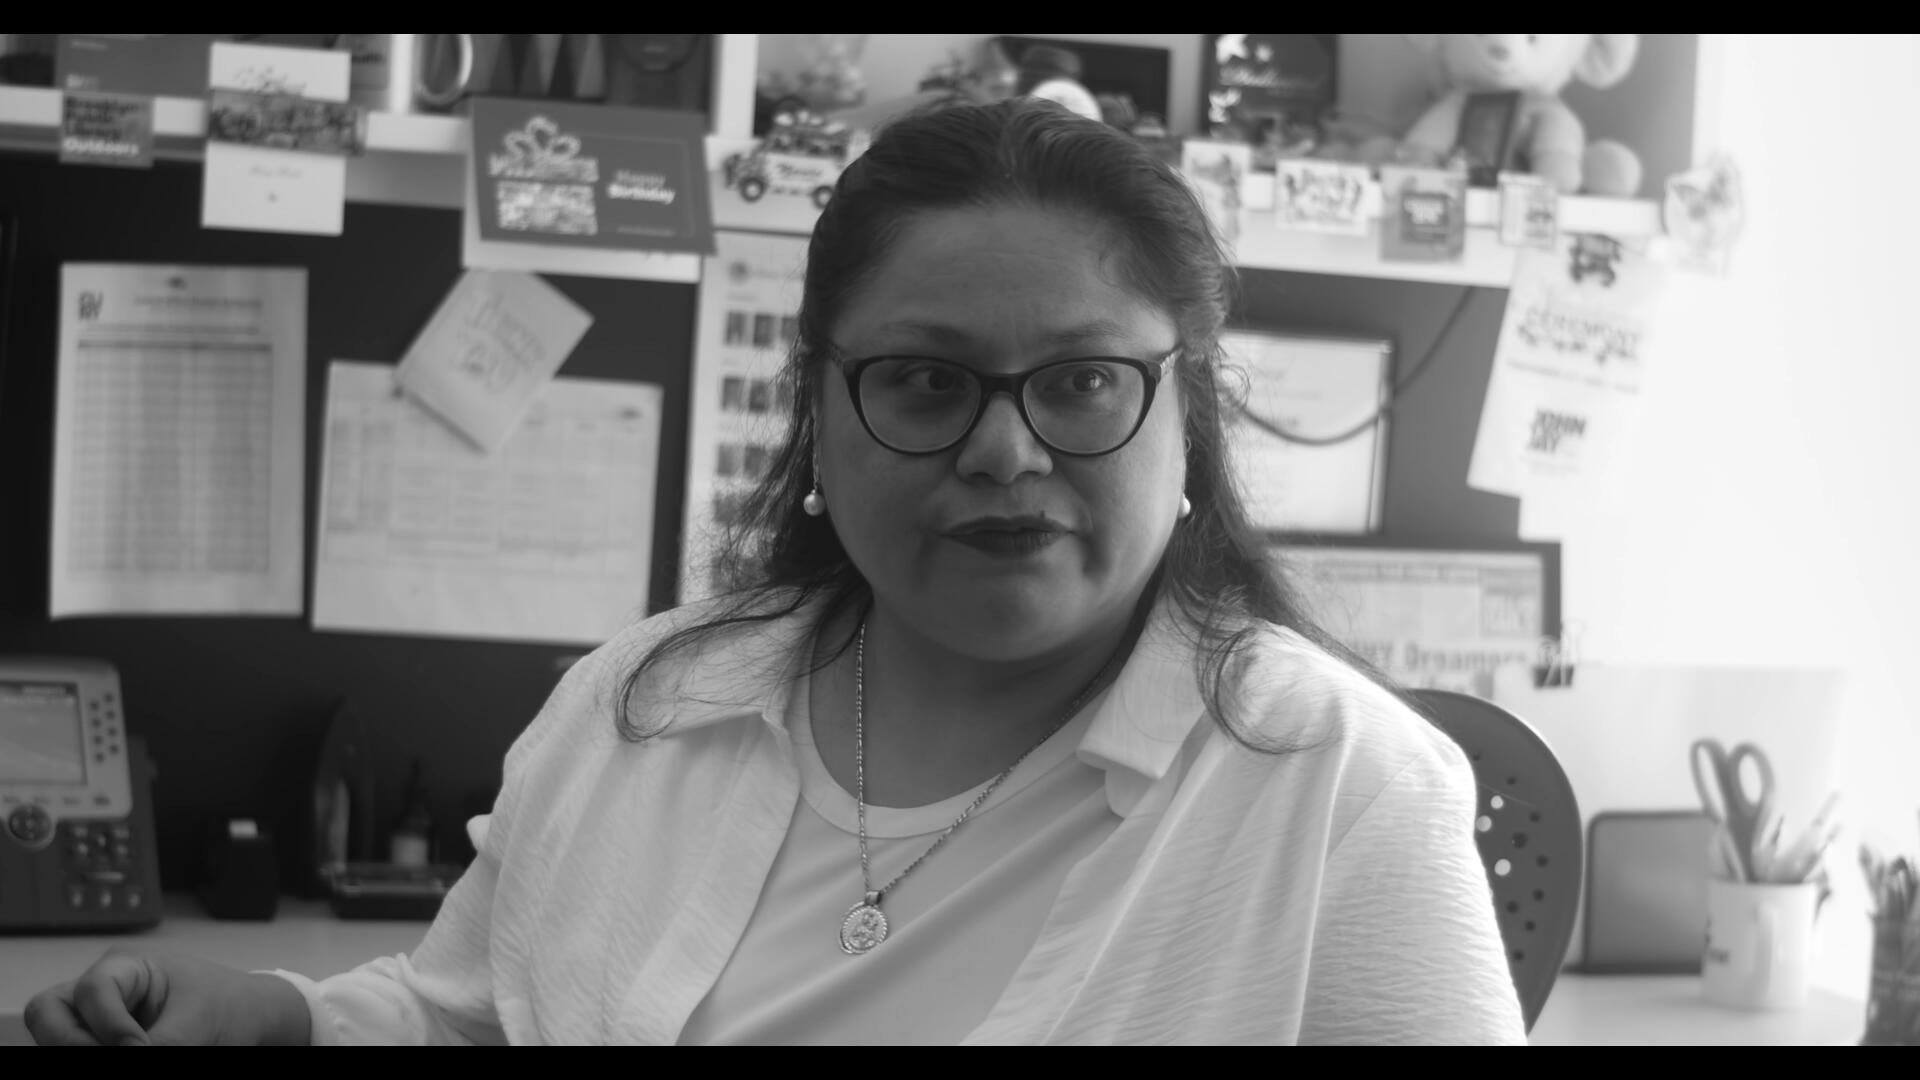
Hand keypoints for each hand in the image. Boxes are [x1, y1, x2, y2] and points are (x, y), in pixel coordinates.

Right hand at [25, 948, 311, 1045]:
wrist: (247, 1019)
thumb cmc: (229, 1005)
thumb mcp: (200, 1023)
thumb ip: (165, 1044)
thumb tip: (132, 1055)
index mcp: (127, 967)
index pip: (93, 990)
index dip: (109, 1024)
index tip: (138, 1047)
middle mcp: (102, 991)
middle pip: (48, 1011)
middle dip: (70, 1040)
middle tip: (113, 1055)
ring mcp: (96, 1017)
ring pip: (53, 1036)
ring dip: (79, 1048)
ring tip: (128, 1051)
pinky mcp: (100, 1040)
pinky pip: (76, 1046)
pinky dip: (91, 1051)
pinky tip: (128, 1052)